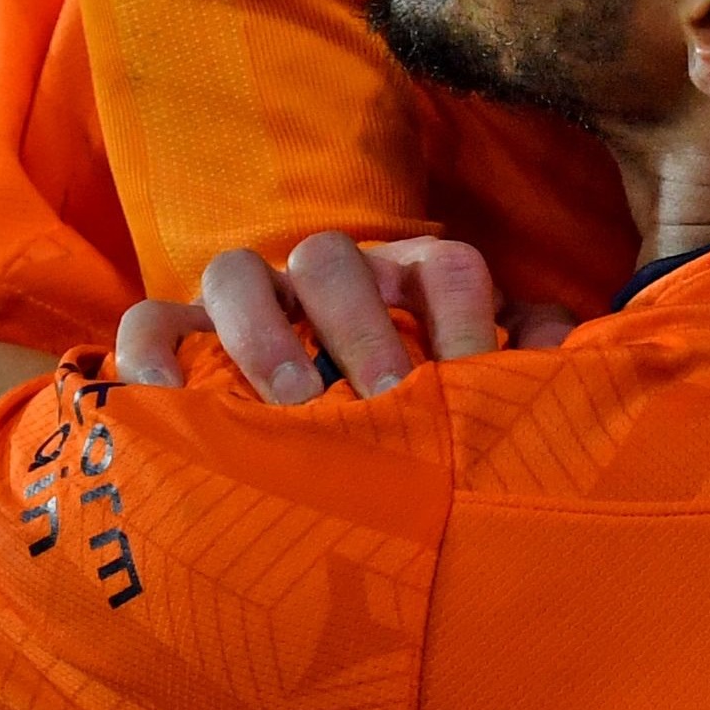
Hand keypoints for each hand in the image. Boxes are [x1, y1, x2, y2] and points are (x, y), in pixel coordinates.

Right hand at [110, 232, 574, 399]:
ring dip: (263, 332)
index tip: (467, 380)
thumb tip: (560, 353)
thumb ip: (521, 367)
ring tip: (292, 406)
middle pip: (335, 257)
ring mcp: (246, 302)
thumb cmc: (410, 416)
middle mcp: (326, 278)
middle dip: (360, 326)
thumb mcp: (471, 392)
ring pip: (237, 272)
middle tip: (380, 401)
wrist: (315, 452)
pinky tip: (174, 412)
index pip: (444, 265)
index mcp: (407, 282)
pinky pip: (149, 324)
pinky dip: (154, 358)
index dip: (459, 314)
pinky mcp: (178, 338)